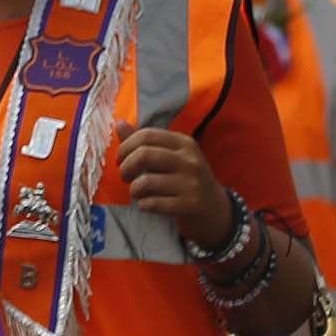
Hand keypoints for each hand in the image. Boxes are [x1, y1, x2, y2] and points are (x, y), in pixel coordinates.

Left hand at [115, 122, 230, 249]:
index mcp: (184, 143)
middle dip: (126, 167)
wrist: (215, 211)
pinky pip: (153, 203)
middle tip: (124, 176)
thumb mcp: (172, 157)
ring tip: (136, 192)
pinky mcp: (190, 205)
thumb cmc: (187, 180)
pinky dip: (143, 204)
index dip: (126, 146)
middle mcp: (190, 160)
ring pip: (146, 182)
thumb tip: (120, 124)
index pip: (146, 135)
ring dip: (134, 189)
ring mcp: (191, 183)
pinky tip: (146, 204)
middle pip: (144, 155)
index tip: (120, 159)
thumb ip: (146, 142)